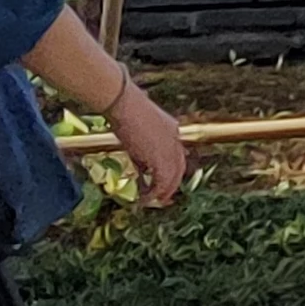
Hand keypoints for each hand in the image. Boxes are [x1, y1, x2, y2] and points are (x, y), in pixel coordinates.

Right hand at [109, 82, 187, 207]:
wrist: (125, 104)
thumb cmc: (125, 111)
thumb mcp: (139, 131)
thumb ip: (143, 148)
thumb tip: (139, 164)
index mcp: (172, 130)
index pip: (176, 156)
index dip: (171, 172)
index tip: (162, 183)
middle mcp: (176, 139)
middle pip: (179, 168)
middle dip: (171, 186)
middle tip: (162, 199)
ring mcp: (171, 148)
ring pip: (173, 178)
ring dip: (161, 192)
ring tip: (150, 201)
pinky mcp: (162, 157)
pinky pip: (162, 182)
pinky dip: (154, 193)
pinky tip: (143, 199)